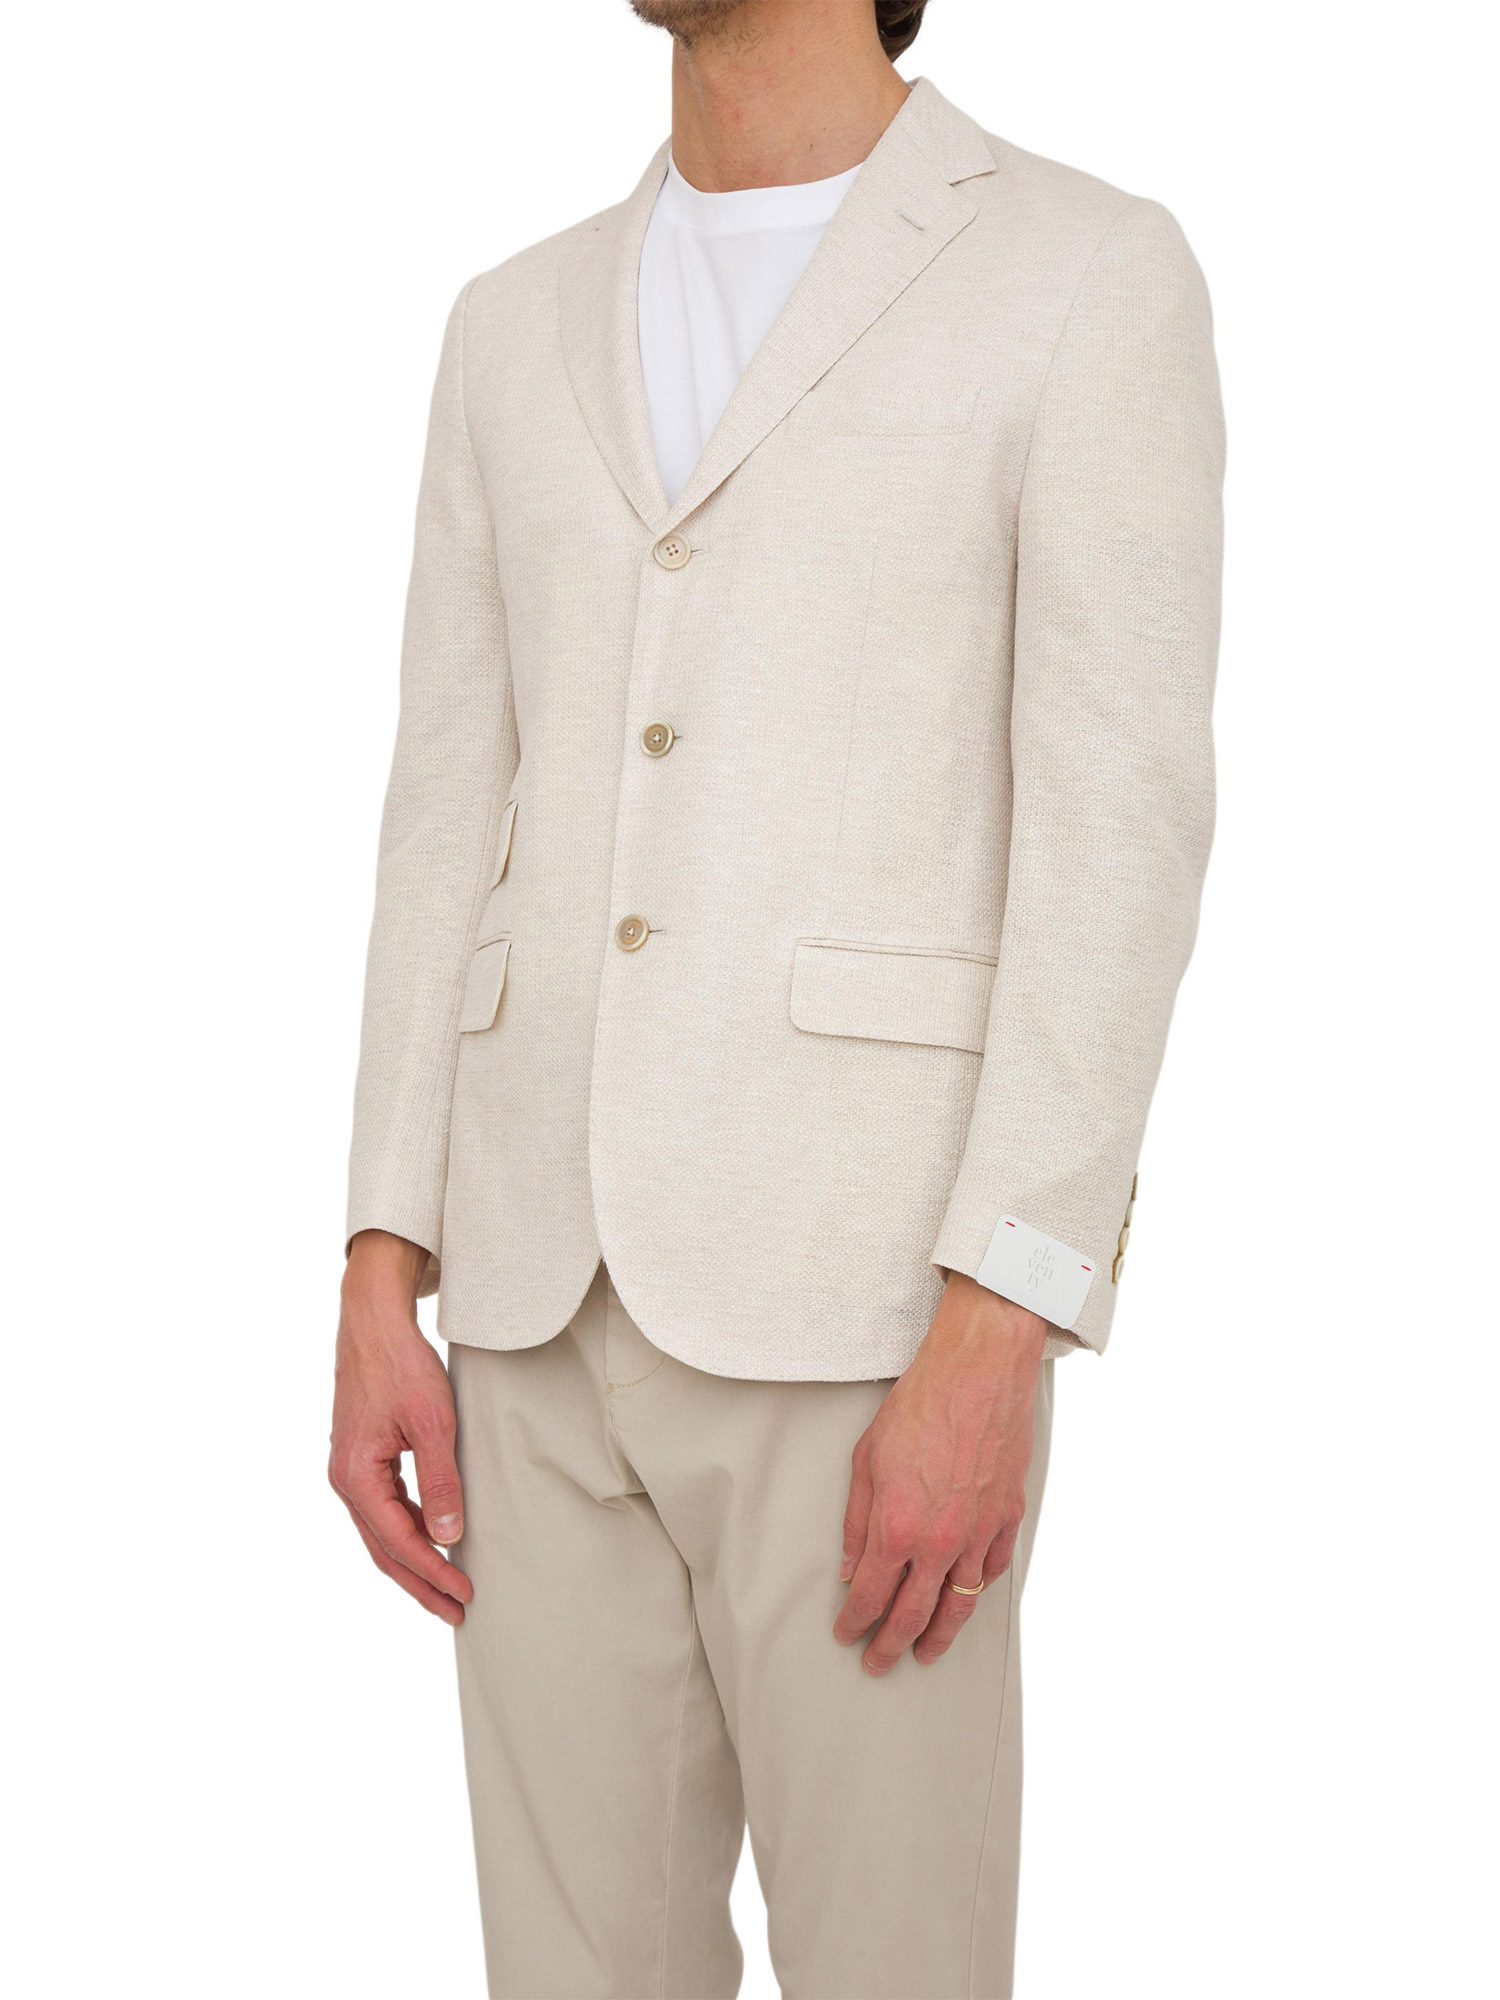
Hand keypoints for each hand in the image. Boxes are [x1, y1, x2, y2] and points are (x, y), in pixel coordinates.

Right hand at [329, 1230, 472, 1625]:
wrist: (373, 1323)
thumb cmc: (400, 1365)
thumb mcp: (431, 1422)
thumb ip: (441, 1481)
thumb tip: (449, 1536)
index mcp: (356, 1476)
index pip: (398, 1542)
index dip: (432, 1572)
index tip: (463, 1594)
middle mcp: (345, 1480)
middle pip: (384, 1549)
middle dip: (420, 1583)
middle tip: (455, 1611)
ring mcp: (351, 1470)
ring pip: (382, 1532)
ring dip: (415, 1560)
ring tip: (448, 1586)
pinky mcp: (362, 1458)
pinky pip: (384, 1508)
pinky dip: (408, 1531)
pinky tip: (432, 1538)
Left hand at [834, 1272, 1045, 1674]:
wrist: (979, 1374)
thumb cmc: (919, 1406)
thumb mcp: (866, 1460)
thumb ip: (857, 1522)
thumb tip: (851, 1568)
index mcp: (897, 1529)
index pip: (872, 1597)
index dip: (856, 1623)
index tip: (846, 1636)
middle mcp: (940, 1542)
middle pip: (915, 1614)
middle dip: (892, 1645)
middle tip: (878, 1664)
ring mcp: (978, 1533)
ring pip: (960, 1604)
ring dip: (940, 1634)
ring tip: (926, 1653)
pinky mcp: (1007, 1517)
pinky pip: (991, 1569)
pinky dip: (975, 1590)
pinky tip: (964, 1598)